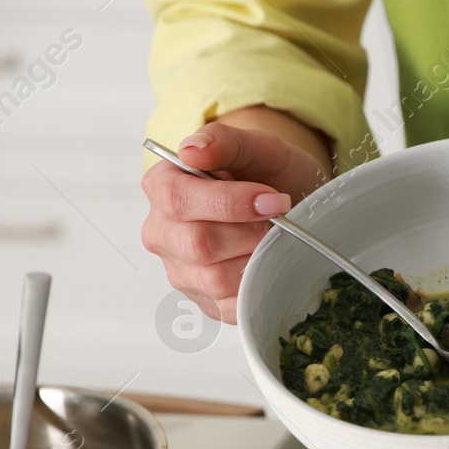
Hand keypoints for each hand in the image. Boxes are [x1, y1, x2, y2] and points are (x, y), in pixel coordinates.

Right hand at [141, 116, 330, 322]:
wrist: (286, 204)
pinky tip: (267, 262)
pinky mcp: (205, 302)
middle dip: (250, 233)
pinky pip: (231, 306)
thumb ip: (225, 141)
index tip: (274, 199)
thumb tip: (193, 150)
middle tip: (277, 221)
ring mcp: (181, 271)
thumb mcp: (257, 147)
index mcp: (162, 187)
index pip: (178, 200)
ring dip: (256, 259)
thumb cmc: (267, 174)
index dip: (230, 203)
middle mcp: (162, 232)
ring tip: (270, 239)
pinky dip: (258, 285)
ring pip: (215, 279)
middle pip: (197, 243)